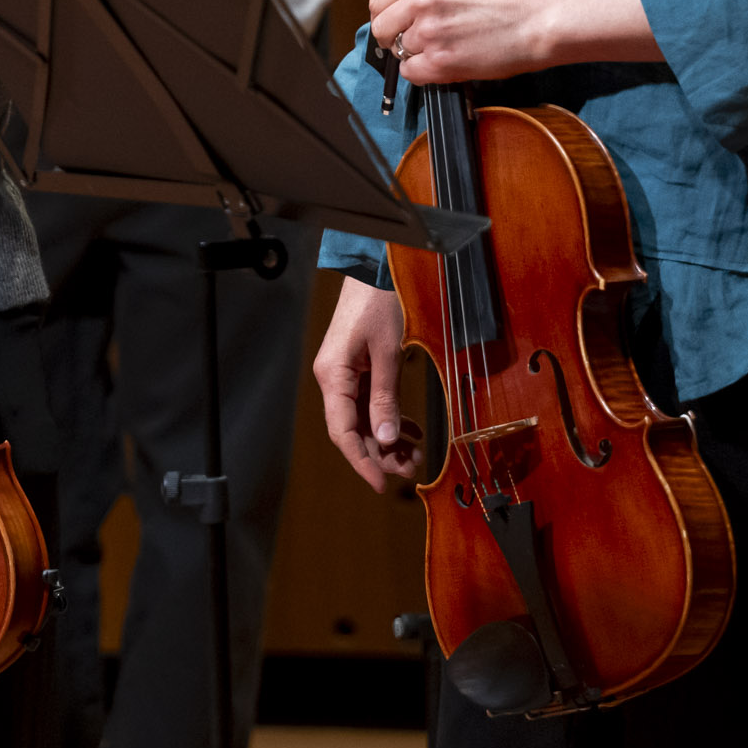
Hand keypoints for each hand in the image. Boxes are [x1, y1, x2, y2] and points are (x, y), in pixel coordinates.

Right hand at [314, 277, 421, 491]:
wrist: (374, 263)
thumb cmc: (378, 298)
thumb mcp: (388, 351)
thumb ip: (385, 397)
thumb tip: (385, 439)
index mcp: (333, 375)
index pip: (343, 432)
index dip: (362, 461)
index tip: (381, 483)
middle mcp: (333, 377)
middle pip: (352, 429)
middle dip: (380, 452)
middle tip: (410, 467)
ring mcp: (344, 373)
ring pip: (362, 418)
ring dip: (386, 437)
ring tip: (414, 452)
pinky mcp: (356, 366)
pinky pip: (368, 402)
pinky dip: (388, 417)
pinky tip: (410, 429)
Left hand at [365, 0, 545, 86]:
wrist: (534, 19)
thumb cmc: (502, 0)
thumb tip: (398, 11)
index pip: (378, 2)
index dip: (386, 17)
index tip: (394, 25)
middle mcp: (419, 1)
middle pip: (381, 29)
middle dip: (393, 39)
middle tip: (413, 43)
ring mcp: (428, 32)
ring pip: (399, 52)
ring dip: (417, 55)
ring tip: (446, 48)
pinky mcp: (439, 60)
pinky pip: (411, 73)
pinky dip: (423, 73)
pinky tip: (445, 63)